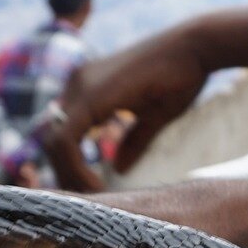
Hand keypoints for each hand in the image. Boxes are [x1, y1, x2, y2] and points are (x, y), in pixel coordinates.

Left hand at [47, 23, 209, 191]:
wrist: (196, 47)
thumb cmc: (182, 76)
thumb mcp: (153, 116)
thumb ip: (132, 140)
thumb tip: (119, 167)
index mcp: (89, 86)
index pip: (62, 131)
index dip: (70, 164)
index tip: (92, 187)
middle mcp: (77, 83)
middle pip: (51, 139)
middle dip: (65, 174)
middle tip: (89, 200)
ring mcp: (80, 86)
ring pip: (53, 143)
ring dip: (69, 175)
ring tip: (94, 197)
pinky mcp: (90, 96)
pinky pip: (66, 141)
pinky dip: (76, 168)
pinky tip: (97, 185)